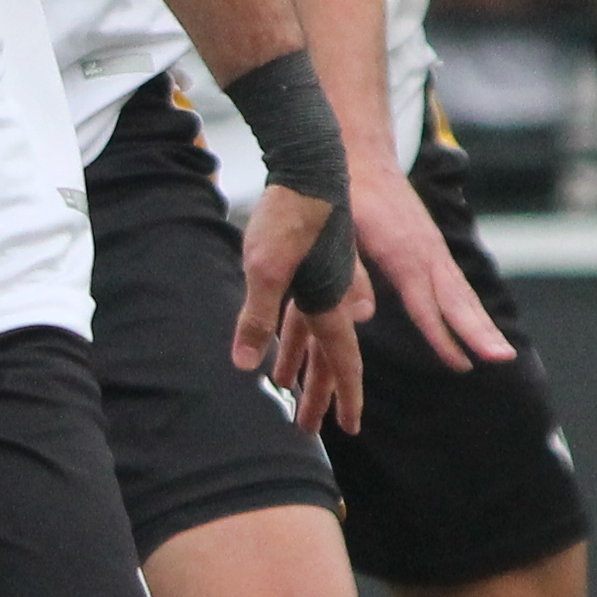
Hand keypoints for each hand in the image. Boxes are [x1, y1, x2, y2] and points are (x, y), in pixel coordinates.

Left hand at [235, 183, 368, 431]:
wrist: (306, 165)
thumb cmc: (288, 215)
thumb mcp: (264, 269)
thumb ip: (256, 319)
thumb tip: (245, 366)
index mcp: (329, 302)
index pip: (342, 361)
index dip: (346, 396)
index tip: (350, 427)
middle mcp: (332, 296)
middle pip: (327, 357)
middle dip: (318, 396)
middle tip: (307, 431)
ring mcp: (320, 280)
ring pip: (311, 336)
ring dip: (300, 367)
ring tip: (286, 394)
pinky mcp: (305, 264)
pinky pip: (299, 312)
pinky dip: (288, 336)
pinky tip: (274, 350)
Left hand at [350, 160, 516, 371]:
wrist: (361, 154)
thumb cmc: (345, 195)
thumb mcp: (338, 232)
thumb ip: (351, 275)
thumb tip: (364, 318)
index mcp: (402, 254)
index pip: (425, 304)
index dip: (442, 335)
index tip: (462, 363)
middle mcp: (425, 253)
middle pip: (457, 301)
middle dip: (480, 332)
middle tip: (504, 359)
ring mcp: (432, 249)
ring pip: (461, 294)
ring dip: (481, 325)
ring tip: (501, 354)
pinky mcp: (430, 247)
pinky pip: (454, 284)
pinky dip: (469, 308)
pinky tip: (477, 327)